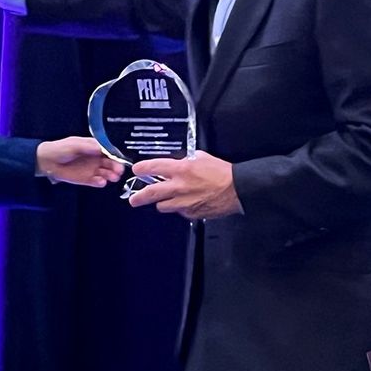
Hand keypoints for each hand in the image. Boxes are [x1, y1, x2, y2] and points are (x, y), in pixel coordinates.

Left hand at [36, 137, 124, 187]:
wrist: (47, 161)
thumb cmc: (60, 149)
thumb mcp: (74, 144)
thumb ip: (88, 146)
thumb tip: (101, 148)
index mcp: (94, 147)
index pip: (109, 151)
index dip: (116, 155)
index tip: (120, 159)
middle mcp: (95, 158)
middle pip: (111, 163)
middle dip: (116, 166)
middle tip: (119, 171)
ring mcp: (92, 169)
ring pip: (106, 173)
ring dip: (111, 175)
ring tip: (112, 177)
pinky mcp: (87, 179)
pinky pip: (97, 182)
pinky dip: (100, 182)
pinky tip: (101, 181)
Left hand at [127, 151, 241, 218]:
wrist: (237, 189)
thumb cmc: (222, 172)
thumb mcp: (202, 158)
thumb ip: (186, 161)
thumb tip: (179, 162)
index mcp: (181, 169)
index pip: (154, 167)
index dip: (142, 169)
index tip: (136, 170)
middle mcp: (179, 186)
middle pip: (150, 193)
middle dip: (138, 197)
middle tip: (133, 199)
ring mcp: (184, 202)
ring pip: (162, 206)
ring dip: (161, 202)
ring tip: (163, 200)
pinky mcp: (191, 213)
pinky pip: (179, 211)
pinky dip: (179, 208)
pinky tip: (186, 202)